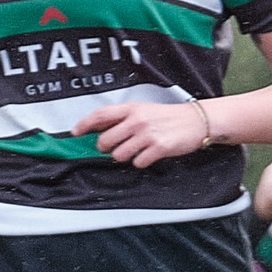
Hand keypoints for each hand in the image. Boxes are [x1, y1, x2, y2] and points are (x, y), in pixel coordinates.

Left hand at [77, 101, 210, 168]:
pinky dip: (141, 162)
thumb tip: (100, 128)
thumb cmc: (168, 117)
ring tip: (136, 151)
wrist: (195, 121)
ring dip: (125, 156)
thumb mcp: (144, 110)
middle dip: (107, 148)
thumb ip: (123, 117)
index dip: (84, 125)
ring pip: (119, 155)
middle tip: (116, 147)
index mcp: (131, 109)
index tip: (75, 132)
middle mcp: (136, 121)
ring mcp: (147, 135)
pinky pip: (138, 162)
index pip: (100, 115)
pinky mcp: (158, 148)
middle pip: (105, 141)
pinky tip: (149, 155)